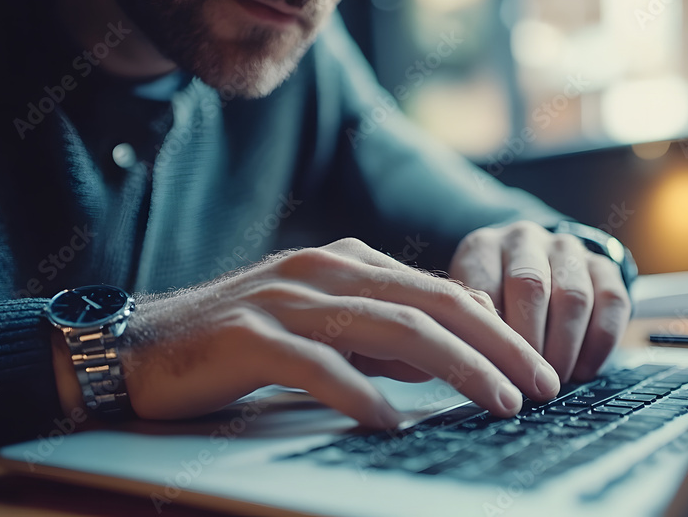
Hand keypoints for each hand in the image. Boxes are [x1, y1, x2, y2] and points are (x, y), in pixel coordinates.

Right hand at [56, 239, 561, 427]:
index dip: (498, 328)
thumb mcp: (327, 327)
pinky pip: (317, 366)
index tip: (539, 367)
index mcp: (348, 263)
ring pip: (390, 328)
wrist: (145, 343)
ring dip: (455, 368)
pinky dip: (360, 393)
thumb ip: (384, 331)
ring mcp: (287, 300)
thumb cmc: (244, 340)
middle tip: (542, 385)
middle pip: (431, 304)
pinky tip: (392, 424)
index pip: (442, 291)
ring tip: (498, 402)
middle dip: (497, 345)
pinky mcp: (249, 337)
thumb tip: (454, 346)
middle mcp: (325, 270)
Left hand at [449, 221, 631, 382]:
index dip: (491, 335)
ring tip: (554, 379)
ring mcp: (566, 248)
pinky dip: (599, 344)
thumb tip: (483, 371)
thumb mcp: (468, 309)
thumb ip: (471, 329)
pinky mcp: (603, 265)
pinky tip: (584, 370)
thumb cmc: (492, 301)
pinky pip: (612, 302)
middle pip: (531, 287)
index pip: (484, 287)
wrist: (532, 269)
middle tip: (528, 383)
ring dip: (565, 348)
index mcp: (483, 248)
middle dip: (531, 344)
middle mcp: (524, 240)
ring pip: (574, 297)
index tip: (495, 371)